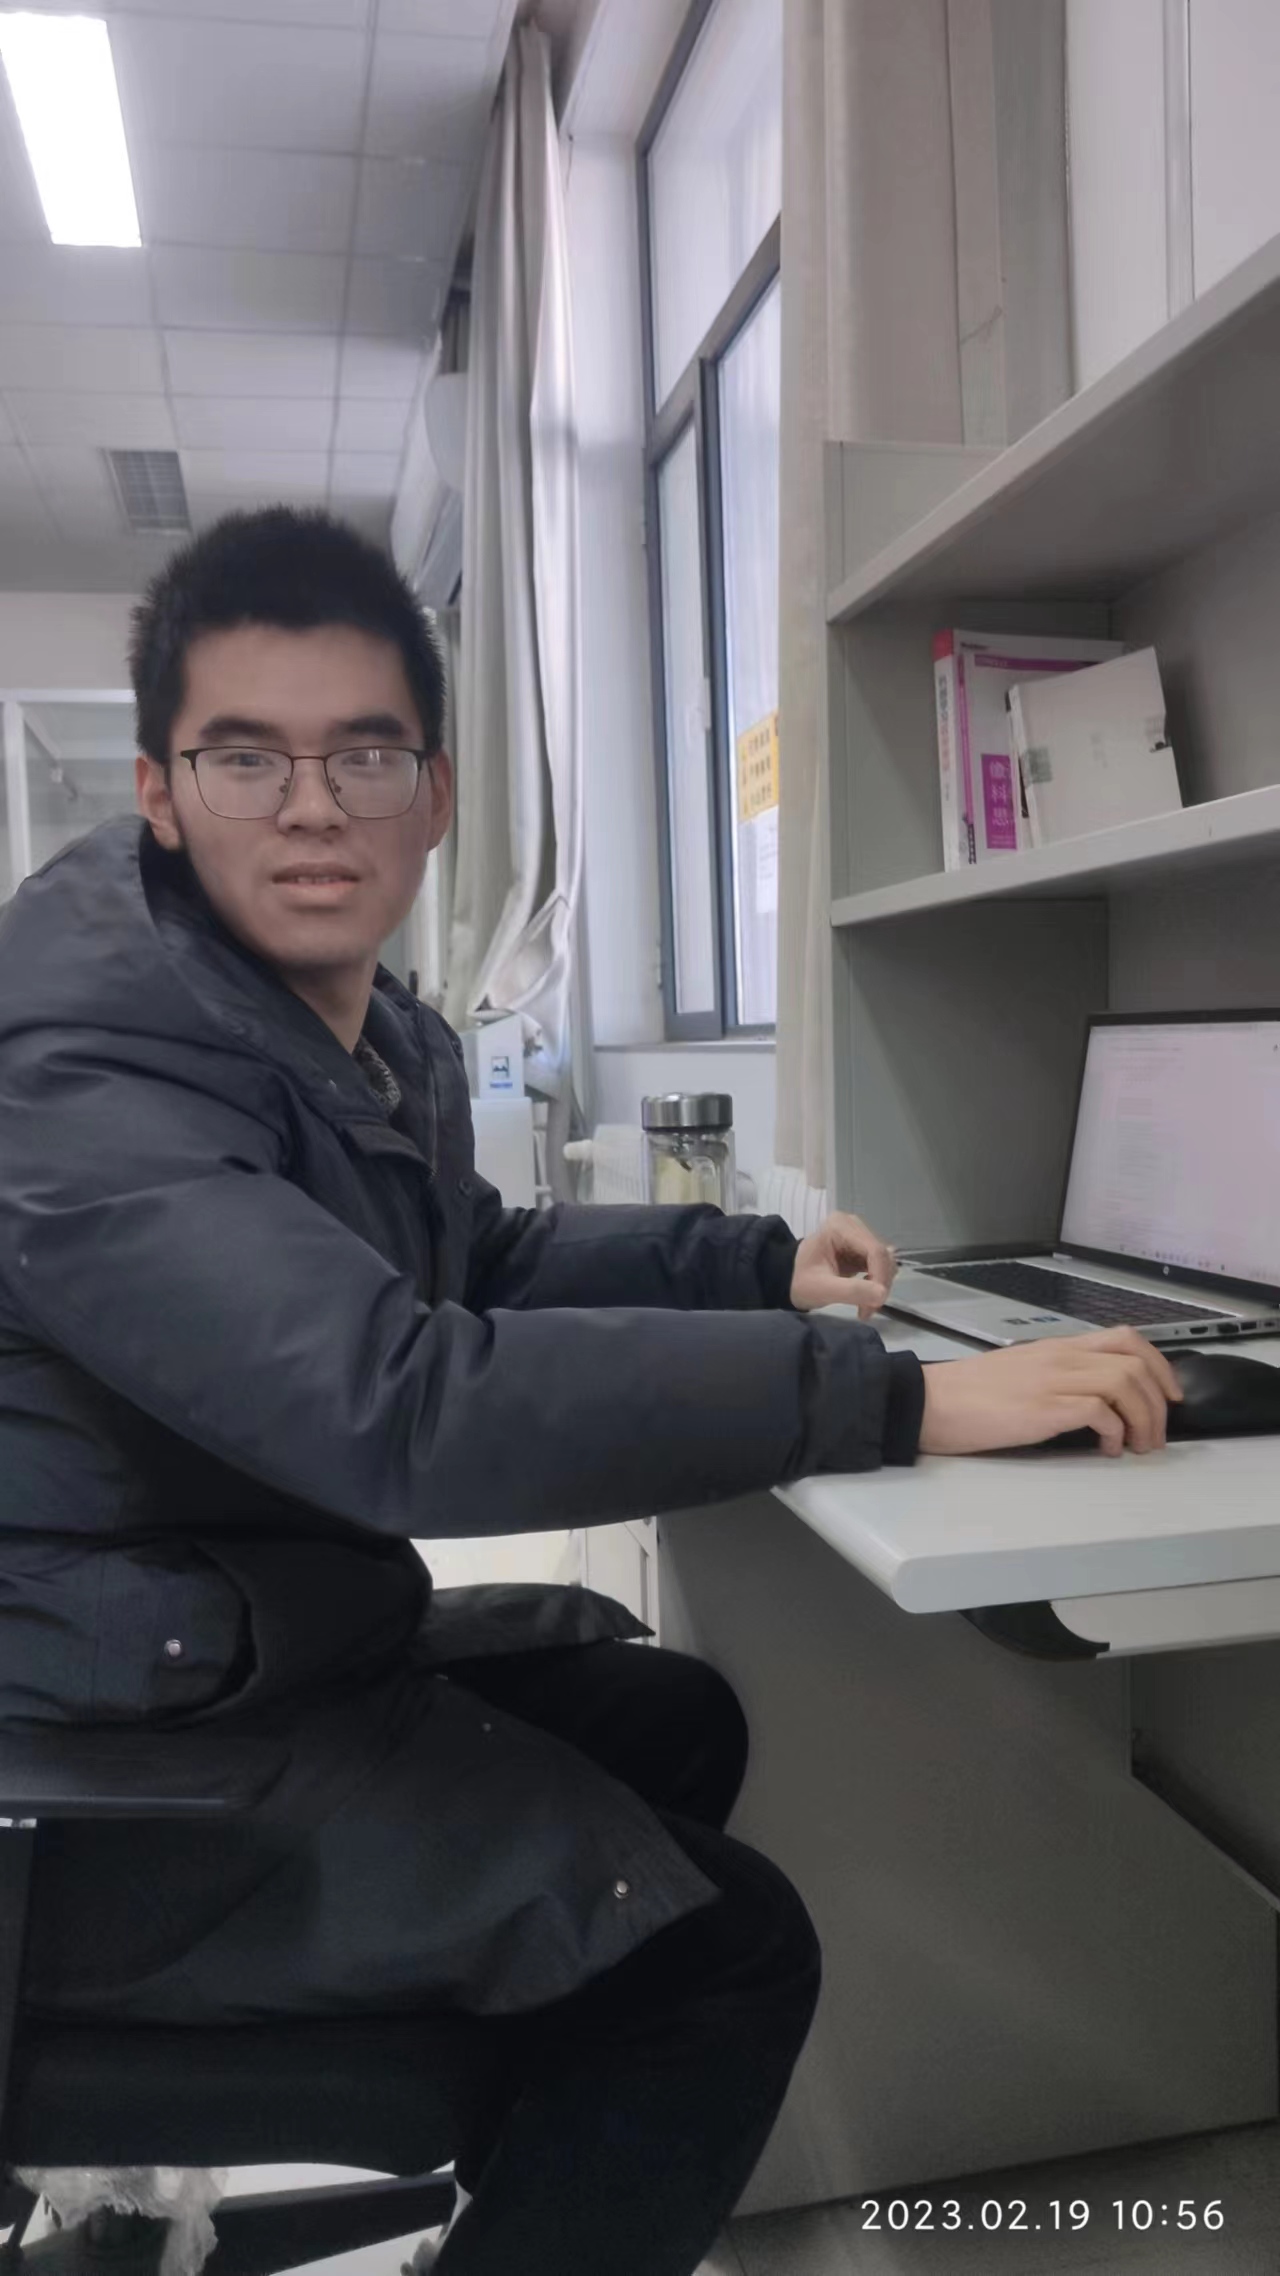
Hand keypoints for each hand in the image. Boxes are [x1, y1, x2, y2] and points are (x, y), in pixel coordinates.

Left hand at [791, 1212, 897, 1317]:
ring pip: (885, 1262)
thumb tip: (882, 1294)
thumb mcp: (822, 1289)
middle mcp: (853, 1225)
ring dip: (880, 1286)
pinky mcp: (862, 1249)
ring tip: (865, 1306)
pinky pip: (880, 1266)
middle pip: (883, 1256)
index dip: (880, 1278)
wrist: (787, 1281)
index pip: (874, 1250)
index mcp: (840, 1226)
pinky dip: (876, 1284)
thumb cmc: (799, 1282)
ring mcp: (858, 1235)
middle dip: (880, 1285)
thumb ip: (851, 1291)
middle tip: (868, 1310)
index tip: (874, 1304)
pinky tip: (865, 1298)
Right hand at [919, 1328, 1183, 1456]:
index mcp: (1058, 1347)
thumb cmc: (970, 1394)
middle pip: (1135, 1362)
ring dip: (1143, 1419)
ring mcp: (1053, 1380)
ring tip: (1138, 1446)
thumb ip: (1059, 1376)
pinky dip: (1115, 1433)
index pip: (1126, 1338)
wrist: (930, 1402)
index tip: (1168, 1395)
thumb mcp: (1022, 1372)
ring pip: (1125, 1384)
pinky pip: (1099, 1412)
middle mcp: (1061, 1357)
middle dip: (1159, 1400)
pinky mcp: (1043, 1408)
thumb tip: (1095, 1400)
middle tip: (1157, 1432)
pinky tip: (1107, 1449)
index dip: (1159, 1365)